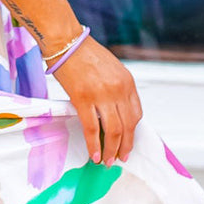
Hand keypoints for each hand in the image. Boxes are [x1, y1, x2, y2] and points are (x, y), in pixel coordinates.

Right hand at [51, 34, 141, 165]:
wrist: (66, 43)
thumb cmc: (85, 53)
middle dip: (125, 146)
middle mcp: (118, 90)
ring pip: (113, 131)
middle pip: (128, 126)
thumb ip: (117, 89)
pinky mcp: (83, 100)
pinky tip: (93, 154)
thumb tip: (115, 112)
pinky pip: (92, 128)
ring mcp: (102, 95)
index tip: (128, 143)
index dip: (133, 133)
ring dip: (111, 150)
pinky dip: (94, 144)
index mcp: (127, 82)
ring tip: (106, 161)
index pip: (136, 114)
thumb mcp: (112, 69)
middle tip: (120, 158)